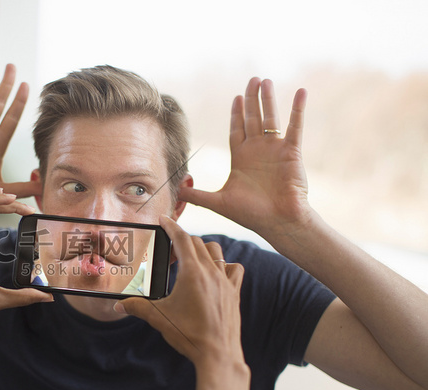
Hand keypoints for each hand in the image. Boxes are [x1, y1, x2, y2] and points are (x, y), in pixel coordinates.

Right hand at [115, 215, 244, 369]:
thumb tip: (119, 305)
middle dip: (181, 241)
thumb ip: (137, 307)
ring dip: (202, 249)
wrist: (218, 354)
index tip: (165, 219)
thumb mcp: (159, 318)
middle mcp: (212, 272)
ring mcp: (226, 282)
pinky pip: (234, 269)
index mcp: (193, 273)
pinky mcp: (234, 293)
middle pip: (197, 243)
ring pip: (216, 252)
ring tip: (190, 260)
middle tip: (168, 253)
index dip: (172, 226)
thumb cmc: (189, 335)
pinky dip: (224, 264)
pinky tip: (215, 273)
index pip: (182, 239)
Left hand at [179, 78, 311, 241]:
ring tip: (265, 80)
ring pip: (271, 118)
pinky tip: (301, 92)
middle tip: (252, 79)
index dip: (236, 113)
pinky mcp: (291, 152)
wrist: (278, 222)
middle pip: (253, 118)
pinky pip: (295, 126)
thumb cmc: (251, 215)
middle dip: (251, 99)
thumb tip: (175, 192)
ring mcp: (275, 149)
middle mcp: (258, 150)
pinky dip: (298, 109)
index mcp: (241, 158)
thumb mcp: (218, 202)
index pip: (237, 129)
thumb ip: (197, 195)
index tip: (236, 97)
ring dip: (268, 99)